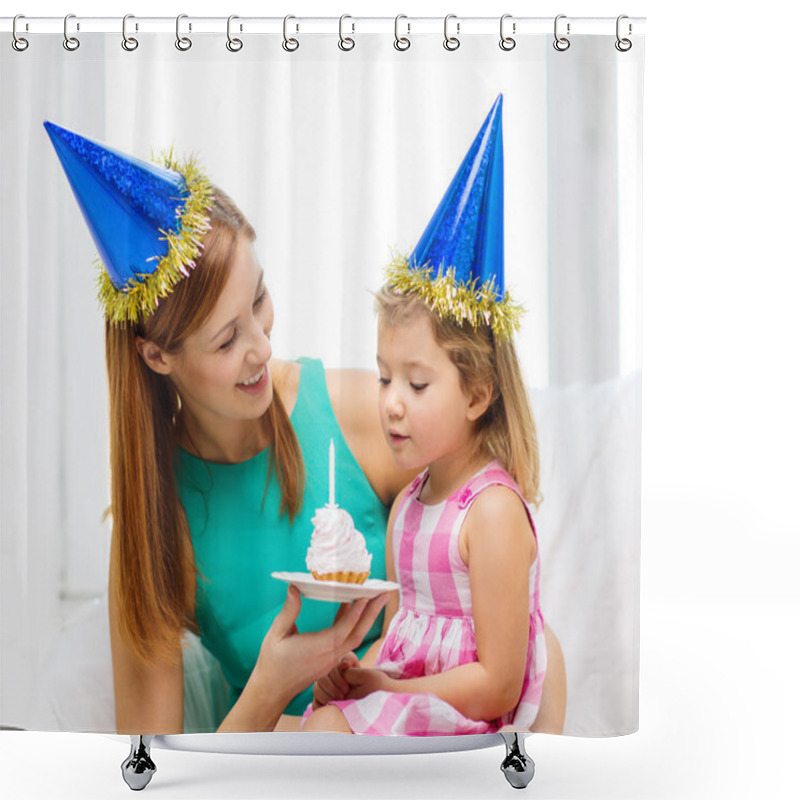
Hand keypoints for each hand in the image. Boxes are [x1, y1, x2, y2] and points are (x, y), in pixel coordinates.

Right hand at [256, 587, 387, 703]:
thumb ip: (289, 611)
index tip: (365, 596)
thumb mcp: (276, 634)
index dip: (355, 613)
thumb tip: (295, 588)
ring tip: (376, 598)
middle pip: (357, 633)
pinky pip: (345, 640)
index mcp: (318, 648)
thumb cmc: (272, 662)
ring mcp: (331, 659)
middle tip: (385, 594)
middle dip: (372, 613)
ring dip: (366, 618)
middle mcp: (329, 655)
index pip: (343, 630)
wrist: (272, 689)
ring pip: (354, 637)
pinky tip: (348, 606)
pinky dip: (350, 623)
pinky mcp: (330, 660)